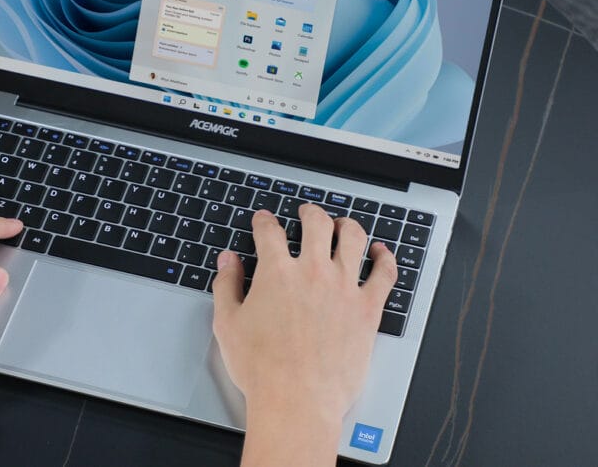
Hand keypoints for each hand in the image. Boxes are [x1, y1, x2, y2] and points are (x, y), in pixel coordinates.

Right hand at [212, 206, 396, 446]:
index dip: (265, 221)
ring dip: (346, 225)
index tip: (264, 221)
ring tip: (343, 224)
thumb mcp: (228, 323)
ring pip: (353, 238)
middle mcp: (313, 272)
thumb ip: (227, 285)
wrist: (297, 400)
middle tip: (306, 212)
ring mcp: (344, 288)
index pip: (270, 231)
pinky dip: (385, 257)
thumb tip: (228, 261)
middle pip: (316, 224)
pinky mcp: (368, 309)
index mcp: (277, 272)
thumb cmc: (262, 368)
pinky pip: (384, 273)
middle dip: (309, 212)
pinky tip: (381, 252)